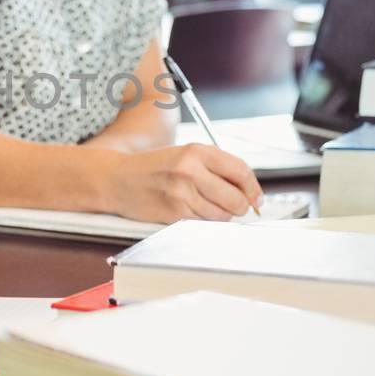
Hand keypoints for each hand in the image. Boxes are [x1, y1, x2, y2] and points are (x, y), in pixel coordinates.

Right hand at [95, 143, 262, 222]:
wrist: (117, 179)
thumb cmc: (154, 168)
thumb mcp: (185, 155)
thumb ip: (216, 168)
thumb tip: (248, 191)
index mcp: (197, 151)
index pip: (240, 171)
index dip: (253, 189)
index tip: (257, 199)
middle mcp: (190, 170)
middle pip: (235, 198)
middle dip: (239, 206)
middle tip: (234, 206)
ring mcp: (181, 193)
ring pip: (221, 215)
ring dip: (221, 216)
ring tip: (205, 206)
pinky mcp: (173, 212)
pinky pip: (203, 224)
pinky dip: (204, 222)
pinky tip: (193, 212)